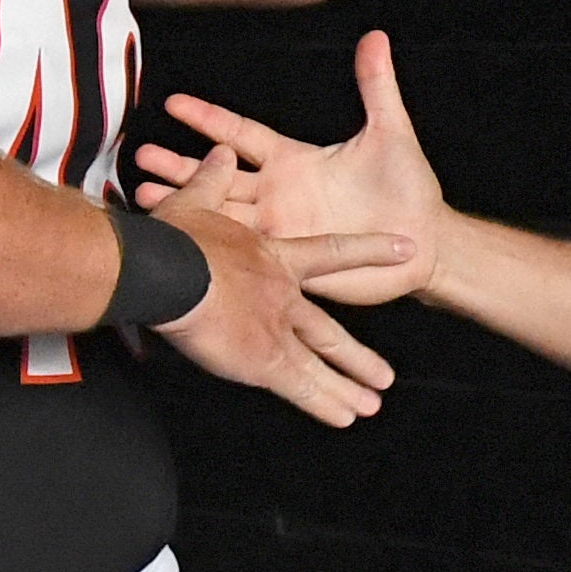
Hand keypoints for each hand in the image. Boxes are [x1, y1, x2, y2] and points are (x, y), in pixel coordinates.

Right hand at [135, 31, 445, 305]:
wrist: (425, 243)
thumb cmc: (408, 187)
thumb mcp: (391, 132)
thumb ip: (377, 86)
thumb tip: (377, 37)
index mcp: (295, 160)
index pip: (241, 133)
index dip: (208, 118)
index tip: (173, 103)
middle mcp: (279, 193)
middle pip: (217, 175)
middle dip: (179, 165)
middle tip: (139, 157)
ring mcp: (279, 228)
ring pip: (220, 214)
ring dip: (184, 206)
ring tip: (145, 198)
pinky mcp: (286, 261)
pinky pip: (242, 254)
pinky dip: (212, 249)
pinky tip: (183, 245)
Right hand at [140, 133, 410, 425]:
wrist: (166, 270)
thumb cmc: (176, 236)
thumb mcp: (197, 199)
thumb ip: (214, 179)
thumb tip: (220, 154)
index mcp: (275, 258)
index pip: (332, 253)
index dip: (369, 251)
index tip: (404, 249)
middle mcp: (284, 296)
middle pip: (329, 331)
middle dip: (357, 355)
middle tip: (384, 373)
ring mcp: (277, 330)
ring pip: (321, 361)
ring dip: (347, 384)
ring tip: (372, 403)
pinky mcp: (261, 359)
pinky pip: (299, 386)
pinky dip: (322, 402)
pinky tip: (344, 416)